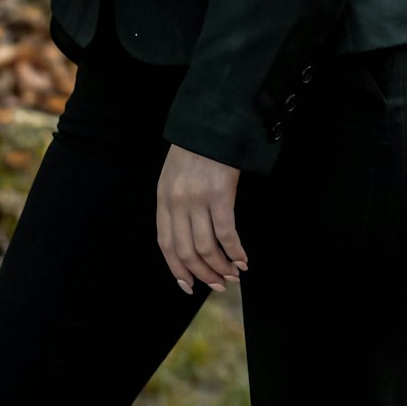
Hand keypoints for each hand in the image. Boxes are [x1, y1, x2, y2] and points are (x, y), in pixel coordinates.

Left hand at [157, 142, 248, 294]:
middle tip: (218, 285)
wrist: (211, 119)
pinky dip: (235, 251)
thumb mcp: (174, 175)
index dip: (177, 270)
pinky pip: (226, 233)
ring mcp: (198, 199)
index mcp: (163, 199)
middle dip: (203, 274)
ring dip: (221, 267)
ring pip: (206, 247)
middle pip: (186, 252)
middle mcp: (177, 202)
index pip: (166, 245)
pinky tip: (243, 259)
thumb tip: (187, 237)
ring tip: (233, 275)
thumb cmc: (195, 147)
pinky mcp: (220, 194)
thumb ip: (175, 203)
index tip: (189, 286)